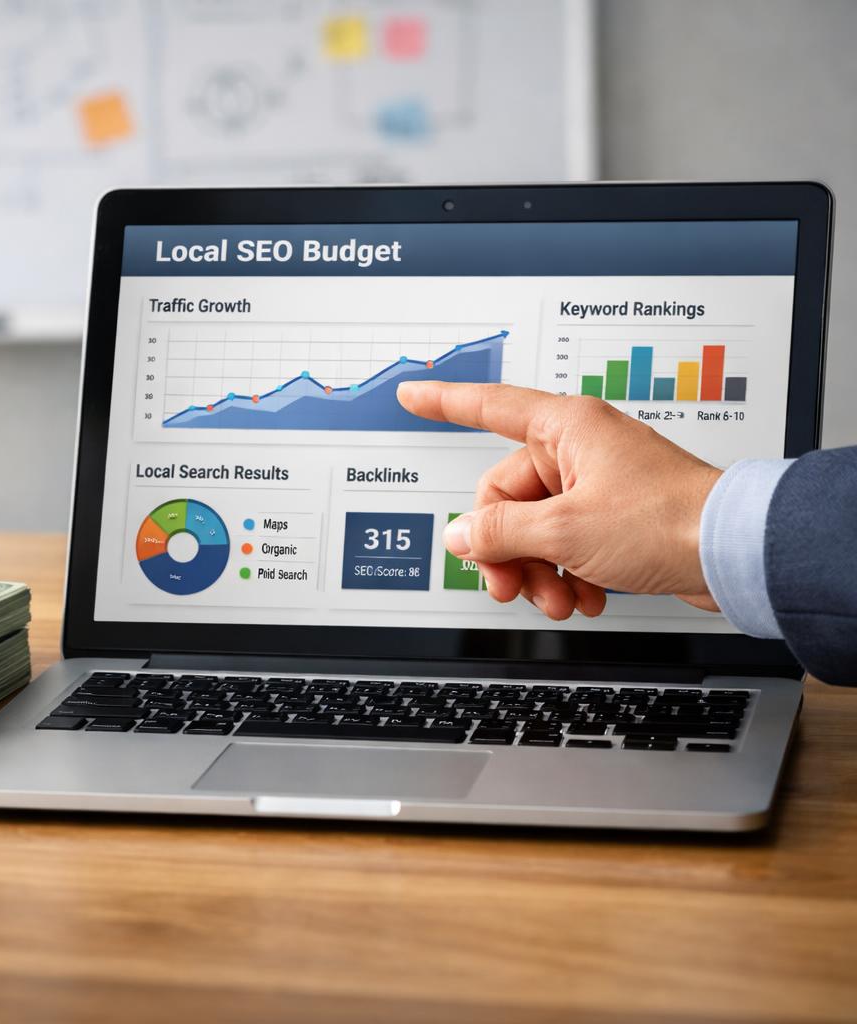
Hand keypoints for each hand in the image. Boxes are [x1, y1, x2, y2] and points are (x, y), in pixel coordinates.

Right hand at [395, 381, 723, 619]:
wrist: (733, 553)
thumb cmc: (667, 521)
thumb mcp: (564, 530)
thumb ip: (499, 531)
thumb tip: (461, 535)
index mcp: (565, 428)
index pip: (487, 406)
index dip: (443, 402)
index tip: (411, 395)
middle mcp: (579, 449)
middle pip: (506, 496)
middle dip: (508, 550)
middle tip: (511, 585)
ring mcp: (597, 483)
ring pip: (535, 527)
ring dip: (539, 570)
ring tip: (559, 599)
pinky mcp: (615, 516)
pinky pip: (566, 542)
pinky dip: (568, 573)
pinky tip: (585, 596)